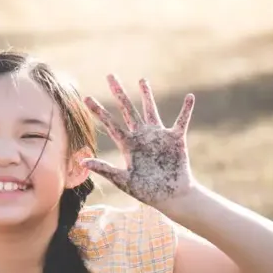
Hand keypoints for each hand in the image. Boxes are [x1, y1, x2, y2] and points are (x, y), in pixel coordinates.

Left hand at [83, 75, 194, 205]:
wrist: (171, 197)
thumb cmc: (147, 191)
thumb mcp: (123, 180)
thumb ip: (105, 169)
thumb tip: (82, 162)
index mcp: (128, 145)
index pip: (110, 124)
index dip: (98, 111)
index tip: (85, 97)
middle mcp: (141, 136)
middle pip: (127, 110)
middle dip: (119, 93)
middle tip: (110, 76)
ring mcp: (158, 136)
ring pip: (150, 110)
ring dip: (147, 95)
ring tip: (142, 80)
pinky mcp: (176, 139)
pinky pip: (181, 120)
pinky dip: (186, 110)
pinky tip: (190, 97)